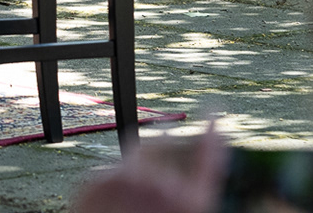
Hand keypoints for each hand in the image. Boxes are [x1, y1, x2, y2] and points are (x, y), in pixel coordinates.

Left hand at [72, 118, 225, 212]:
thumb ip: (184, 194)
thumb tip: (178, 174)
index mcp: (192, 204)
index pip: (210, 156)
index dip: (212, 130)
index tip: (214, 110)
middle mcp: (162, 187)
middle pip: (164, 143)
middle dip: (162, 142)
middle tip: (157, 150)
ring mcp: (128, 179)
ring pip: (135, 151)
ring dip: (136, 164)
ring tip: (129, 195)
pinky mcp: (99, 178)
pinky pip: (111, 170)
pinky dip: (113, 181)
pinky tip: (111, 203)